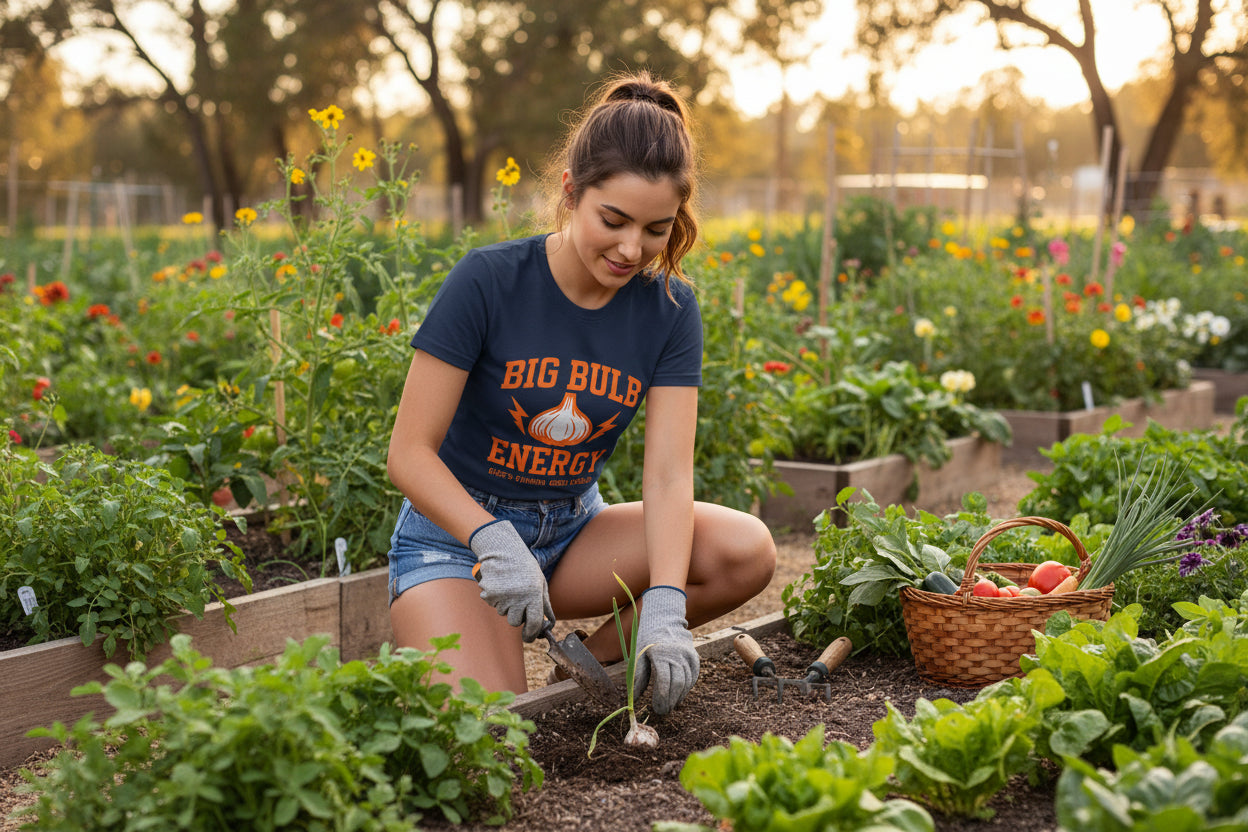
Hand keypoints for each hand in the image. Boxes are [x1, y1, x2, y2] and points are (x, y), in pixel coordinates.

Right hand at [469, 520, 553, 641]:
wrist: (503, 550)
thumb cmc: (525, 567)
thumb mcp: (540, 583)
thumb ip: (545, 604)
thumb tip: (549, 624)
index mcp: (534, 595)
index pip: (534, 624)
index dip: (532, 634)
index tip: (529, 637)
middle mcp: (518, 598)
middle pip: (515, 622)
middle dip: (517, 617)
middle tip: (518, 602)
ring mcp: (502, 597)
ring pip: (503, 613)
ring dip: (507, 605)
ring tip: (510, 588)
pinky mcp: (489, 595)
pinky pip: (493, 604)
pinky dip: (496, 598)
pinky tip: (500, 585)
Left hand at [632, 585, 698, 714]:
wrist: (665, 617)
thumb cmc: (648, 637)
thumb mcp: (639, 654)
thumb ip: (638, 677)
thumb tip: (634, 698)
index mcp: (661, 654)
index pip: (664, 682)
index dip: (660, 699)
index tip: (655, 709)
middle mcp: (677, 654)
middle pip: (677, 685)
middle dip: (670, 701)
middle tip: (663, 711)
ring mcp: (688, 655)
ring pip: (687, 682)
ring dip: (679, 697)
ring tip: (670, 705)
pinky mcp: (694, 656)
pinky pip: (693, 676)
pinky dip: (687, 687)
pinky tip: (679, 695)